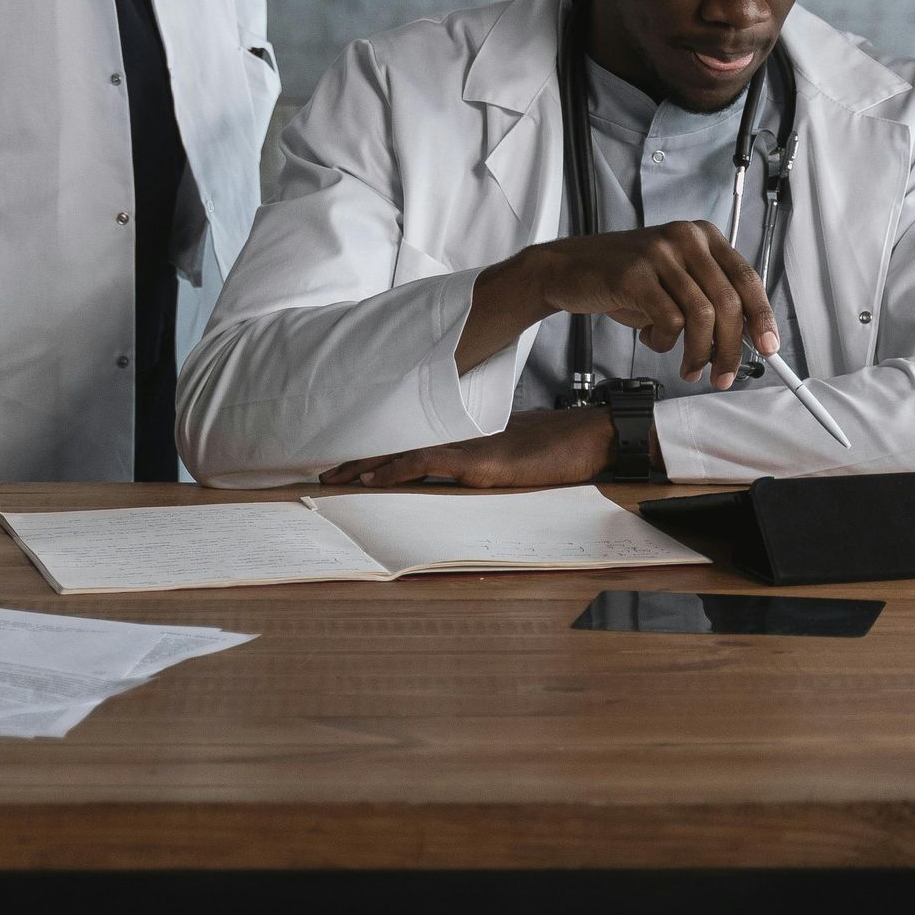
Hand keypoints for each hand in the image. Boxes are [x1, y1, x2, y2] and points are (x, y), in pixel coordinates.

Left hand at [320, 407, 630, 491]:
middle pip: (400, 445)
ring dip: (367, 465)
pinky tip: (373, 477)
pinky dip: (396, 469)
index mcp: (467, 438)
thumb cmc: (560, 446)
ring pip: (405, 454)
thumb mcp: (515, 454)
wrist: (589, 437)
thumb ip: (489, 459)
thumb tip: (469, 472)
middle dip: (360, 458)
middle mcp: (461, 439)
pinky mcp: (478, 463)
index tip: (350, 461)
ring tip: (335, 475)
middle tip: (325, 470)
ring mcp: (468, 449)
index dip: (380, 450)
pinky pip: (428, 465)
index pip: (414, 442)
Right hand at [457, 222, 776, 388]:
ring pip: (702, 316)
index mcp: (703, 236)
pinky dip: (664, 342)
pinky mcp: (635, 274)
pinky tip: (651, 340)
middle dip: (732, 349)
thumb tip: (749, 339)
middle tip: (724, 377)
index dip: (762, 318)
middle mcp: (686, 238)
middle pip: (728, 303)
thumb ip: (709, 299)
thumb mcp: (675, 280)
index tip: (769, 348)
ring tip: (690, 369)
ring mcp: (660, 254)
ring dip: (700, 354)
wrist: (568, 270)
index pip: (747, 279)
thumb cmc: (626, 281)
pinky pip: (668, 321)